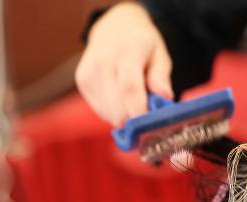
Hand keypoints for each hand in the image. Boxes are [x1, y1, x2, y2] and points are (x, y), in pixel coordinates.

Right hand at [75, 2, 173, 126]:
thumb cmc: (143, 45)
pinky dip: (113, 112)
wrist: (115, 27)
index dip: (138, 112)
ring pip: (107, 112)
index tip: (148, 128)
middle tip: (147, 120)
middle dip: (133, 121)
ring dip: (124, 117)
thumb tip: (164, 97)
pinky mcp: (82, 81)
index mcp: (128, 50)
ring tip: (134, 101)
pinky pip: (100, 110)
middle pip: (116, 105)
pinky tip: (121, 99)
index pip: (130, 87)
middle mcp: (104, 60)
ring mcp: (89, 71)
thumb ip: (161, 77)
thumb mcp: (160, 55)